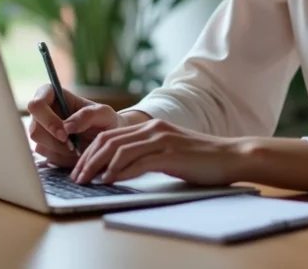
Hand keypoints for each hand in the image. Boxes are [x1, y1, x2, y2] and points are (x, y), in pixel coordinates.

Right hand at [26, 85, 121, 167]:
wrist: (107, 140)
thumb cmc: (105, 120)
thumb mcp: (103, 114)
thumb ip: (87, 115)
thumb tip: (67, 126)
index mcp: (52, 95)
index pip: (36, 104)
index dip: (47, 120)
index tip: (65, 133)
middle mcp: (42, 112)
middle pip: (34, 129)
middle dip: (55, 141)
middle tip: (73, 146)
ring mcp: (41, 130)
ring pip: (39, 145)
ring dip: (61, 151)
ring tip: (79, 148)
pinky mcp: (44, 147)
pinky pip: (46, 157)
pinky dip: (63, 159)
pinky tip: (75, 153)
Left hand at [70, 117, 241, 186]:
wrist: (230, 156)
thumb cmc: (201, 158)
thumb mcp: (169, 151)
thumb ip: (148, 154)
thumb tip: (120, 168)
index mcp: (152, 127)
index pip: (110, 135)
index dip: (90, 151)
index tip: (79, 168)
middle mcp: (154, 129)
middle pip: (109, 140)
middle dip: (88, 159)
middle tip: (76, 177)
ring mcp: (161, 140)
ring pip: (119, 150)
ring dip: (98, 166)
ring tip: (88, 181)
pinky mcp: (169, 154)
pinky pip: (137, 162)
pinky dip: (119, 172)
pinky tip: (109, 181)